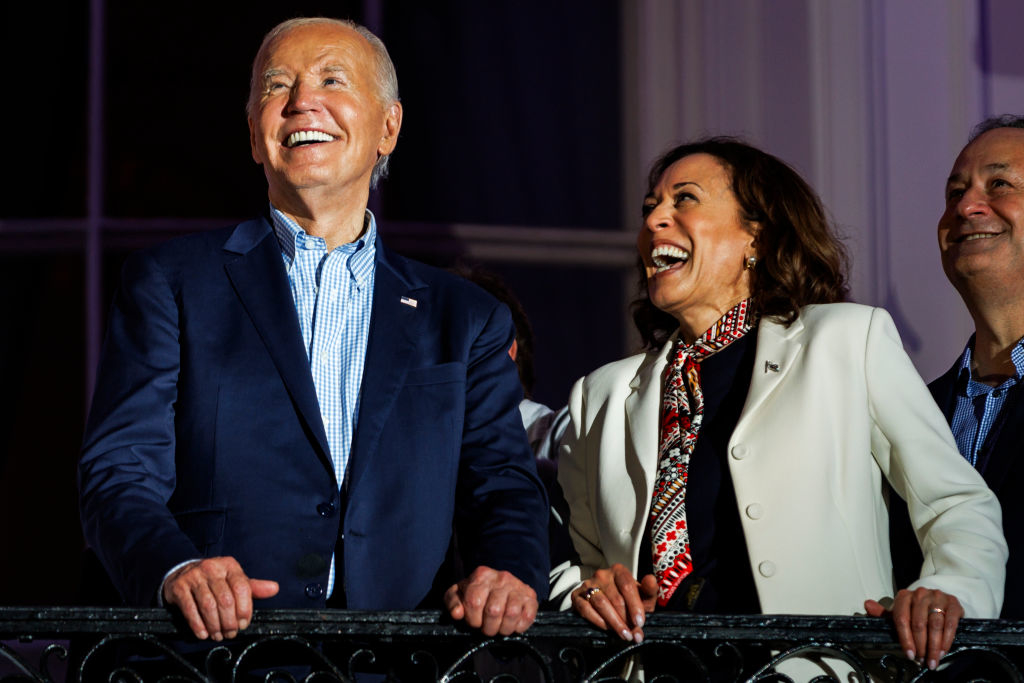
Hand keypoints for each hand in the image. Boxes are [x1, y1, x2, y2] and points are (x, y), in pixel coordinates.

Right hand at [163, 556, 279, 640]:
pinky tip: (203, 633)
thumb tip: (274, 588)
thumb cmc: (213, 579)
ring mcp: (194, 577)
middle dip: (230, 621)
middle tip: (231, 633)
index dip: (245, 609)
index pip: (242, 588)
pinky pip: (190, 609)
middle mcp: (212, 568)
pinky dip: (198, 625)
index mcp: (229, 565)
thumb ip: (253, 587)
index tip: (244, 623)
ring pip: (208, 606)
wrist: (181, 571)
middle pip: (225, 599)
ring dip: (215, 626)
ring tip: (218, 635)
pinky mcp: (179, 587)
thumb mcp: (233, 579)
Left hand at [444, 566, 537, 635]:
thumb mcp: (459, 593)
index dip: (473, 619)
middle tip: (487, 628)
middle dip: (488, 627)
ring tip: (500, 628)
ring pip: (512, 613)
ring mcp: (518, 586)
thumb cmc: (477, 593)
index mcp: (481, 575)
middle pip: (494, 611)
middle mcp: (501, 577)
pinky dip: (519, 627)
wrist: (499, 585)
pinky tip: (513, 625)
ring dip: (504, 629)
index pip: (474, 602)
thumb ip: (452, 601)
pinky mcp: (531, 596)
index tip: (474, 622)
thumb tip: (457, 614)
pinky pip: (528, 616)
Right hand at [571, 564, 657, 642]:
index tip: (640, 622)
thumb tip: (651, 580)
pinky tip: (607, 629)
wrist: (606, 601)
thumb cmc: (628, 599)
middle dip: (626, 619)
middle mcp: (602, 574)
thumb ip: (649, 590)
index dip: (635, 606)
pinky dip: (598, 621)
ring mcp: (588, 584)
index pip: (628, 586)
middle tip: (633, 633)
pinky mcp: (577, 595)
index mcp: (619, 571)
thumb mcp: (642, 595)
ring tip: (624, 635)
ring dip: (614, 622)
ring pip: (601, 604)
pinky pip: (586, 609)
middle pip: (615, 598)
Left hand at [865, 587, 963, 669]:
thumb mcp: (899, 613)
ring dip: (934, 646)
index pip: (901, 619)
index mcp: (904, 596)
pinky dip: (947, 639)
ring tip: (933, 659)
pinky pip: (950, 623)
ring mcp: (937, 597)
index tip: (910, 655)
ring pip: (935, 625)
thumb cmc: (916, 611)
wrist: (938, 602)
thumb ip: (883, 614)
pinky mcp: (952, 602)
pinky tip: (943, 651)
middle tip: (922, 660)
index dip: (905, 639)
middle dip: (921, 646)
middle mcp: (920, 594)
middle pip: (919, 624)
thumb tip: (867, 605)